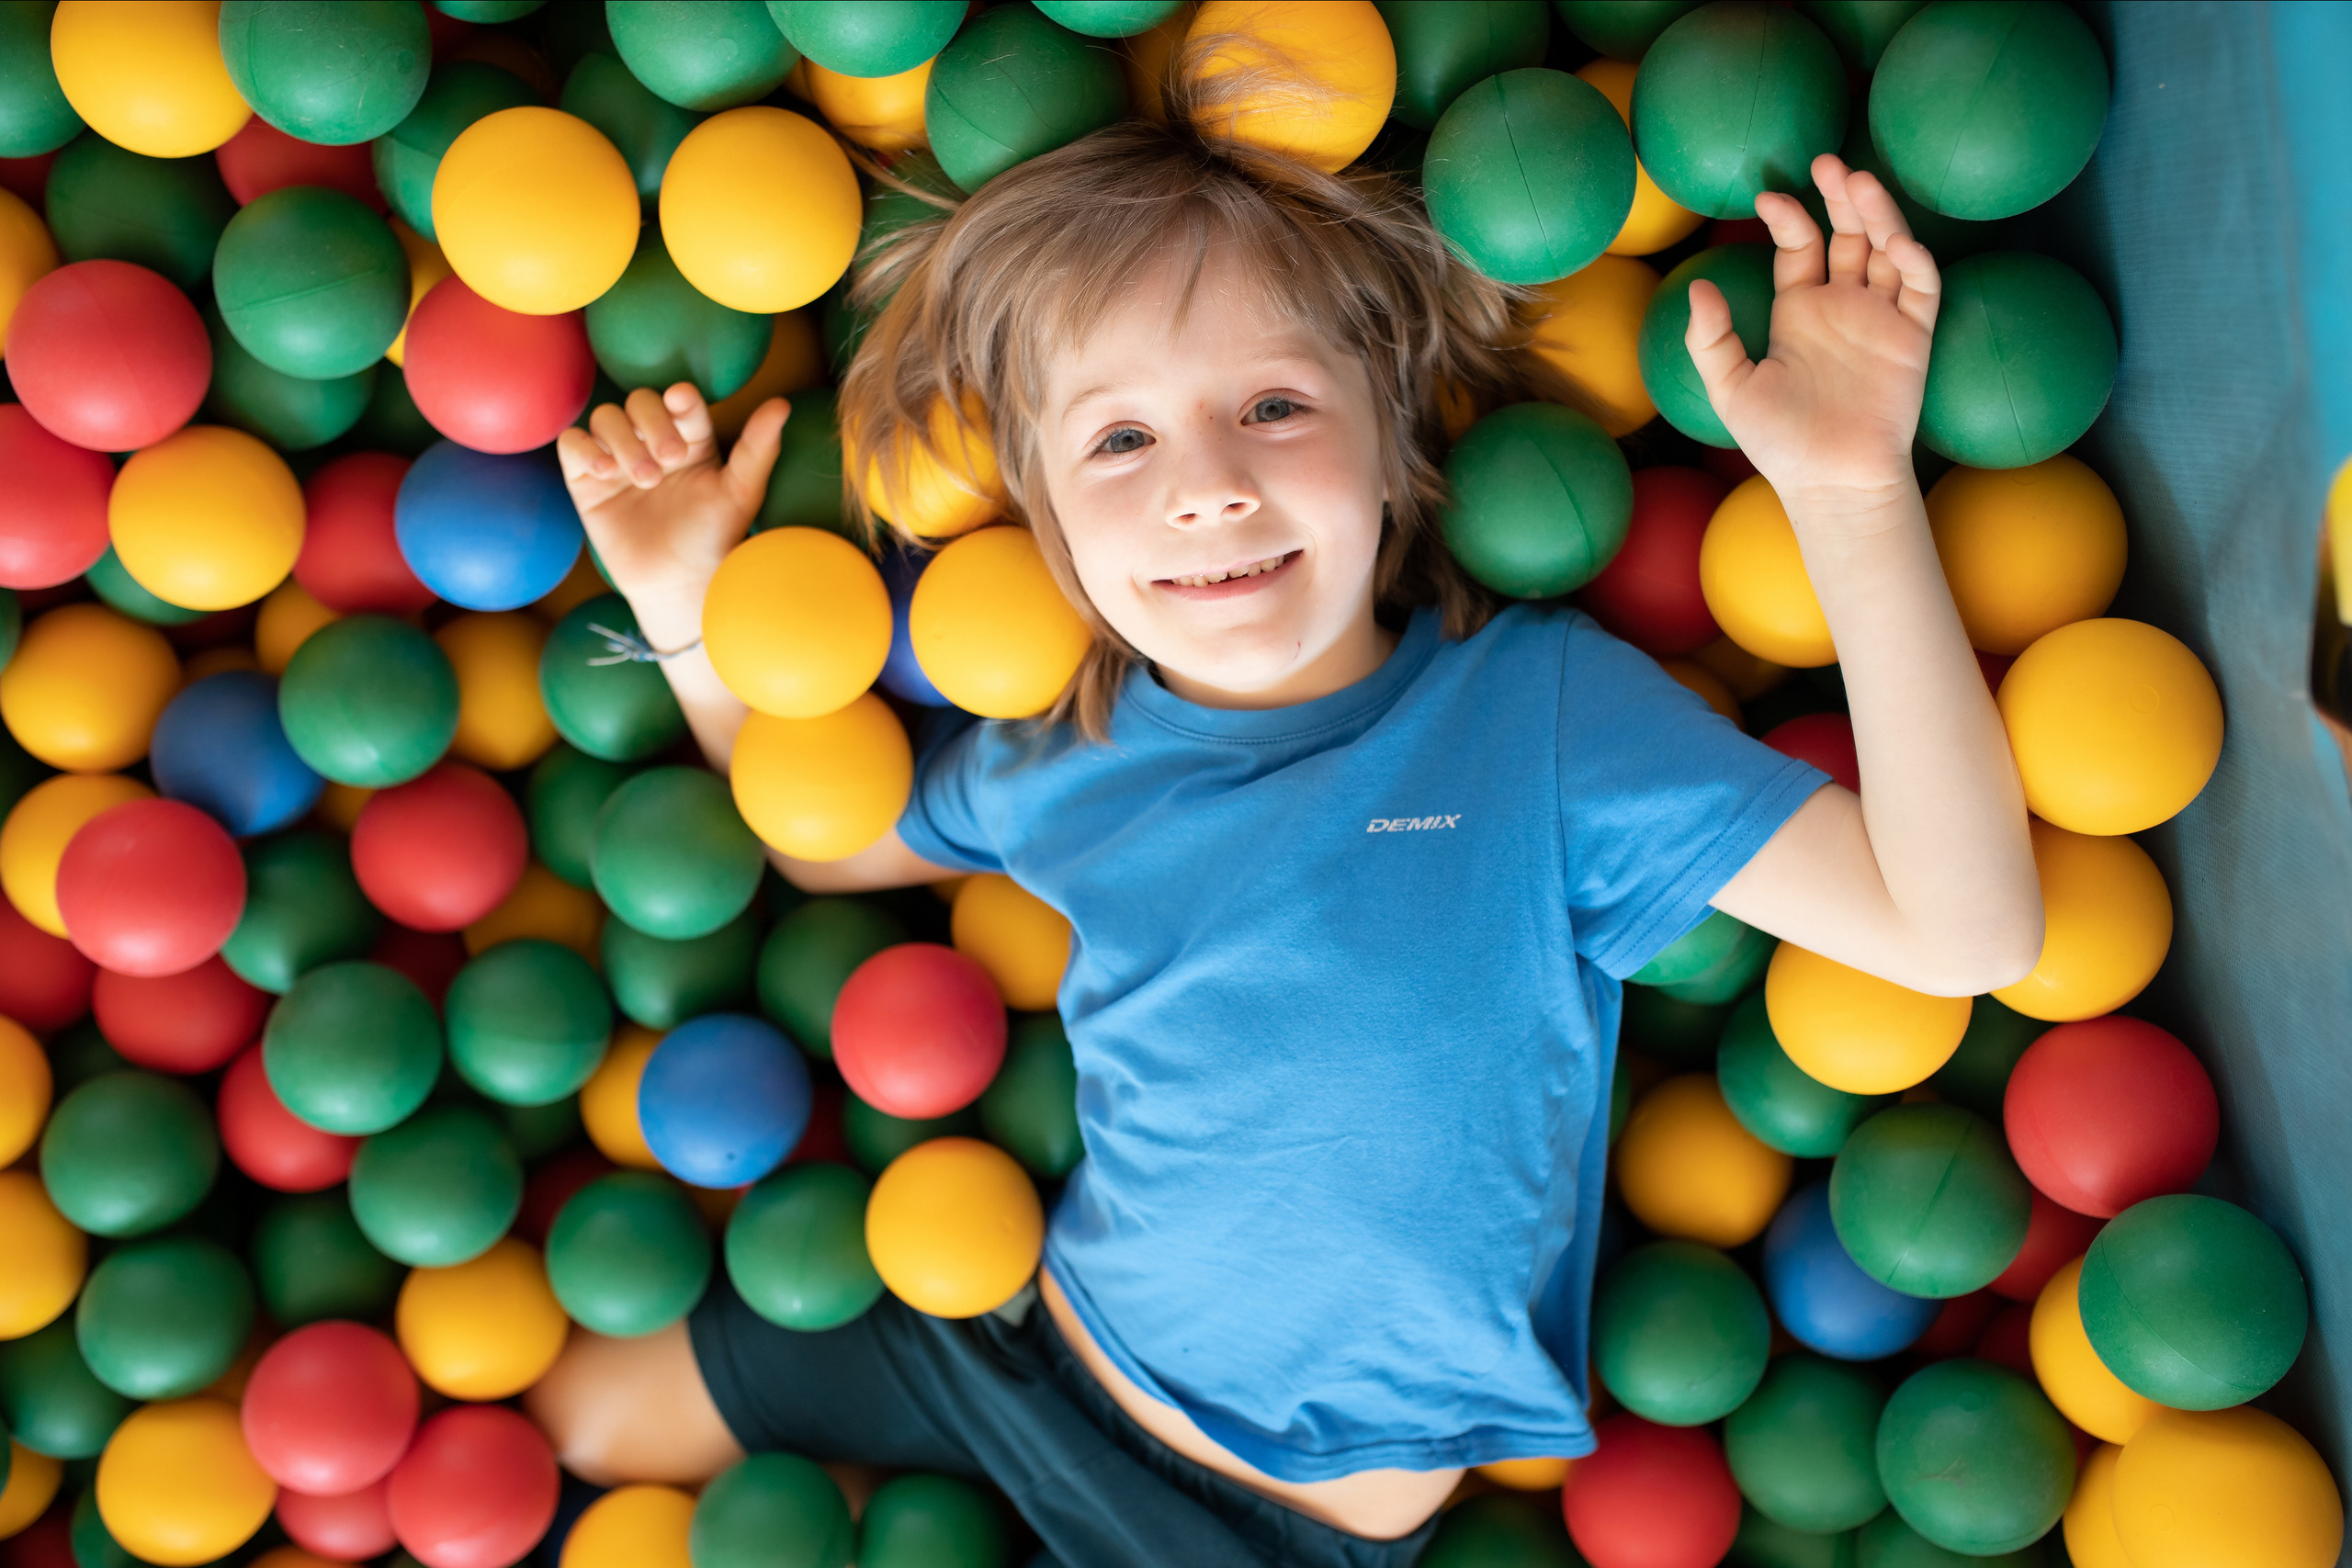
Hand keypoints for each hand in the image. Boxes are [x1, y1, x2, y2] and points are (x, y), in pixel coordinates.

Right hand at [554, 384, 789, 645]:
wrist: (678, 584)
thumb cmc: (715, 539)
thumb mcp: (741, 493)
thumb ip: (758, 448)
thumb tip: (782, 404)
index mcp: (691, 440)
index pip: (681, 401)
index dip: (680, 399)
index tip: (683, 404)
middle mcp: (652, 442)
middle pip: (640, 401)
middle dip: (652, 421)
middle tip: (669, 459)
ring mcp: (618, 458)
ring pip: (606, 417)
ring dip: (623, 439)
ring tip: (644, 478)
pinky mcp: (586, 480)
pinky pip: (572, 443)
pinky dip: (584, 447)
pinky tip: (604, 472)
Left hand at [1686, 154, 1941, 525]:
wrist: (1829, 482)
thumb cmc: (1778, 442)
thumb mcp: (1730, 389)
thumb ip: (1712, 340)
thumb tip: (1700, 287)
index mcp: (1800, 312)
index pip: (1801, 248)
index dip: (1789, 220)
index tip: (1767, 198)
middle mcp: (1843, 306)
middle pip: (1849, 236)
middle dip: (1840, 198)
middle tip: (1827, 161)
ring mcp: (1881, 318)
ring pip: (1888, 249)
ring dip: (1877, 214)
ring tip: (1858, 180)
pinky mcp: (1913, 337)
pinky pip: (1921, 288)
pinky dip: (1913, 259)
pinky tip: (1895, 240)